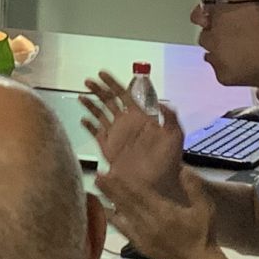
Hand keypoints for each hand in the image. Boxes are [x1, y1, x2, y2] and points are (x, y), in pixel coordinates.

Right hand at [77, 71, 185, 200]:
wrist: (158, 185)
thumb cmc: (169, 162)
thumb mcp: (176, 136)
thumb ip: (171, 118)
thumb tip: (163, 102)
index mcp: (140, 118)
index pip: (124, 94)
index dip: (113, 83)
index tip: (102, 74)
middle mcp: (127, 124)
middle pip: (109, 101)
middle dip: (98, 89)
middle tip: (89, 81)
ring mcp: (117, 136)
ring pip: (100, 114)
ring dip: (91, 104)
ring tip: (82, 96)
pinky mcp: (109, 150)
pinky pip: (96, 133)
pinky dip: (89, 125)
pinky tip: (83, 119)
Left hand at [99, 162, 216, 258]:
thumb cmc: (203, 233)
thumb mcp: (205, 208)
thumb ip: (194, 188)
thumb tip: (183, 169)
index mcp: (164, 213)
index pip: (141, 195)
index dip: (125, 183)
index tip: (113, 171)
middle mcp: (150, 224)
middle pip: (127, 203)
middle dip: (112, 189)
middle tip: (98, 174)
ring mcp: (143, 236)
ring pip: (122, 215)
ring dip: (109, 200)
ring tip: (96, 186)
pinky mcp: (139, 244)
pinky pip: (123, 229)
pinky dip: (113, 219)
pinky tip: (104, 210)